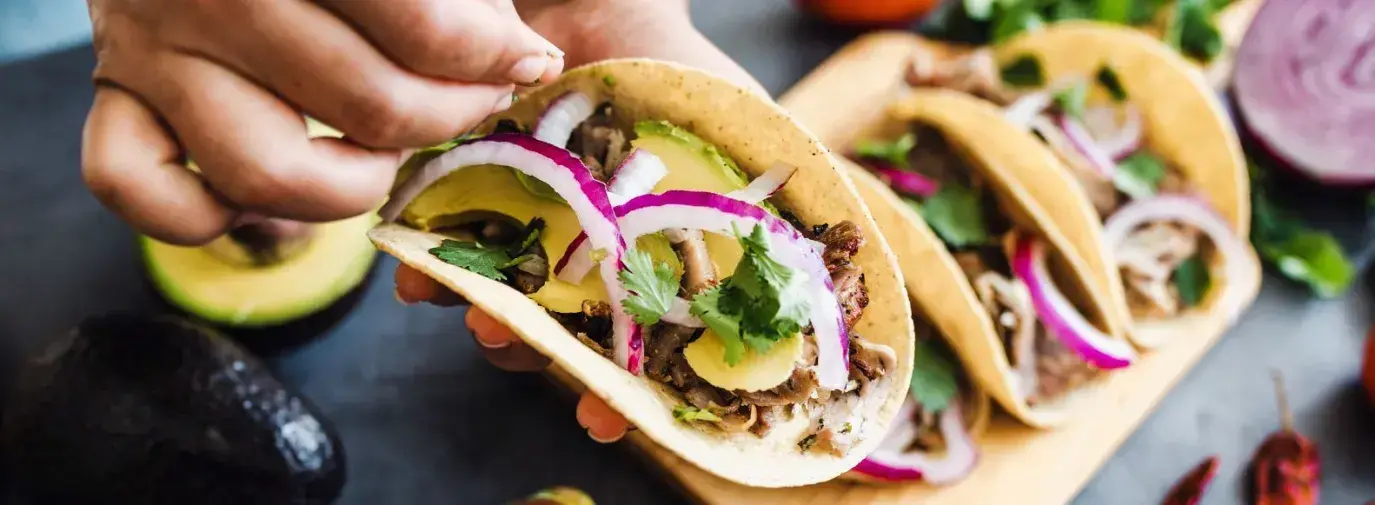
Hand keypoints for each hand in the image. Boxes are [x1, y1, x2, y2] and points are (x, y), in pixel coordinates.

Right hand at [81, 0, 564, 245]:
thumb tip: (524, 56)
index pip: (422, 27)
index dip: (493, 57)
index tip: (525, 62)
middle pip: (369, 105)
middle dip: (450, 117)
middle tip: (477, 100)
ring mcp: (154, 53)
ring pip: (268, 174)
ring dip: (353, 184)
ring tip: (384, 152)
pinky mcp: (114, 97)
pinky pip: (143, 193)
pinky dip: (208, 213)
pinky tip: (273, 181)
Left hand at [386, 1, 767, 443]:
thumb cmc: (672, 67)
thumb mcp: (743, 132)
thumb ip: (777, 201)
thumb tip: (850, 265)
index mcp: (647, 257)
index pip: (637, 346)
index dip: (624, 391)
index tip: (610, 421)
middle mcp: (583, 251)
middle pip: (560, 331)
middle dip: (542, 356)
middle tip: (530, 359)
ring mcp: (524, 223)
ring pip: (498, 295)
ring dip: (484, 316)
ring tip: (478, 319)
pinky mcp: (468, 186)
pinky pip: (439, 240)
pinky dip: (425, 263)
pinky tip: (419, 278)